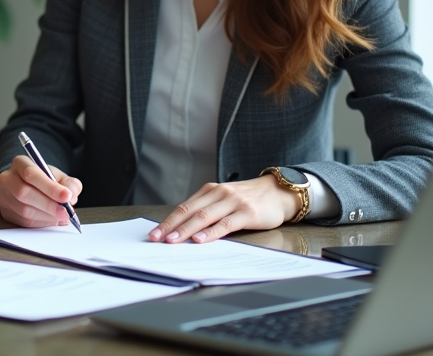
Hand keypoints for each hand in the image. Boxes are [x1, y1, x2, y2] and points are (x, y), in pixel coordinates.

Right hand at [0, 154, 81, 227]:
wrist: (30, 187)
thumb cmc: (45, 180)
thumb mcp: (59, 176)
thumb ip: (70, 184)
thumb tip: (71, 196)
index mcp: (20, 163)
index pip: (31, 174)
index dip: (50, 187)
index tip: (66, 196)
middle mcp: (7, 178)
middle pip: (24, 193)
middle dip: (48, 204)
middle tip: (66, 212)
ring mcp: (3, 196)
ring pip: (23, 210)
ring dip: (46, 216)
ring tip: (61, 216)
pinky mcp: (5, 212)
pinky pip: (23, 222)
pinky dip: (41, 223)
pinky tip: (50, 220)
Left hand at [148, 174, 300, 243]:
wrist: (279, 192)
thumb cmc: (249, 199)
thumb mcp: (225, 200)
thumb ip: (207, 210)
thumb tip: (183, 229)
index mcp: (210, 191)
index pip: (184, 207)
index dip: (167, 221)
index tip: (154, 233)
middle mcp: (219, 194)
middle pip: (189, 211)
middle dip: (170, 226)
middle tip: (156, 238)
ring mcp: (233, 202)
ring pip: (204, 217)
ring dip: (186, 230)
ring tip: (172, 241)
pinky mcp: (247, 213)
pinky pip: (225, 224)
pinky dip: (211, 232)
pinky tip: (200, 239)